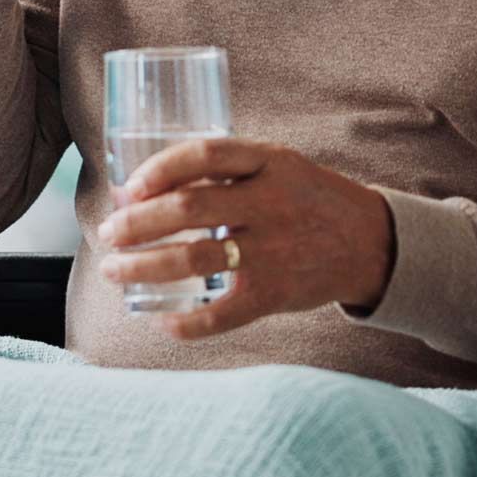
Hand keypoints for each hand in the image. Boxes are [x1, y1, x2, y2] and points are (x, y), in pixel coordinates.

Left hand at [96, 138, 394, 340]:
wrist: (369, 241)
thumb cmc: (306, 198)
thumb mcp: (277, 165)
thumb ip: (222, 171)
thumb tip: (137, 188)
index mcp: (270, 162)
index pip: (206, 154)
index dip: (160, 168)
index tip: (129, 187)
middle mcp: (271, 202)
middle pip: (189, 208)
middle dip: (136, 223)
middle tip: (108, 234)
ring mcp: (274, 250)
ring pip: (194, 259)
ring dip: (143, 266)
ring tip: (114, 270)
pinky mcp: (276, 293)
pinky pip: (221, 314)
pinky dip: (185, 323)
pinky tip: (161, 321)